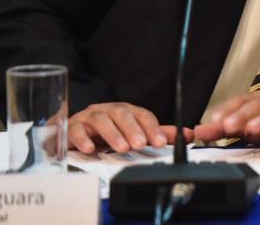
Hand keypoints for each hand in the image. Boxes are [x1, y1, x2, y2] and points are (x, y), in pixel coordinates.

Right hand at [68, 102, 191, 153]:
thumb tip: (188, 134)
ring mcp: (89, 117)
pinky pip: (75, 130)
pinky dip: (82, 139)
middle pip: (122, 114)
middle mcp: (109, 110)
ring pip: (100, 120)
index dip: (152, 127)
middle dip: (133, 129)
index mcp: (126, 111)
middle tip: (140, 144)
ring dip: (112, 134)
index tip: (160, 142)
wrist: (74, 130)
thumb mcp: (134, 133)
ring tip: (121, 148)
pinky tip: (90, 149)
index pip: (142, 115)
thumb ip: (158, 134)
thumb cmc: (107, 132)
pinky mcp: (71, 127)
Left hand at [193, 92, 259, 144]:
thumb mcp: (247, 128)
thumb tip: (198, 132)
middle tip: (229, 127)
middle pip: (256, 106)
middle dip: (242, 116)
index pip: (239, 103)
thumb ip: (223, 130)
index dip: (226, 110)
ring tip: (254, 129)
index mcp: (256, 103)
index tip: (214, 121)